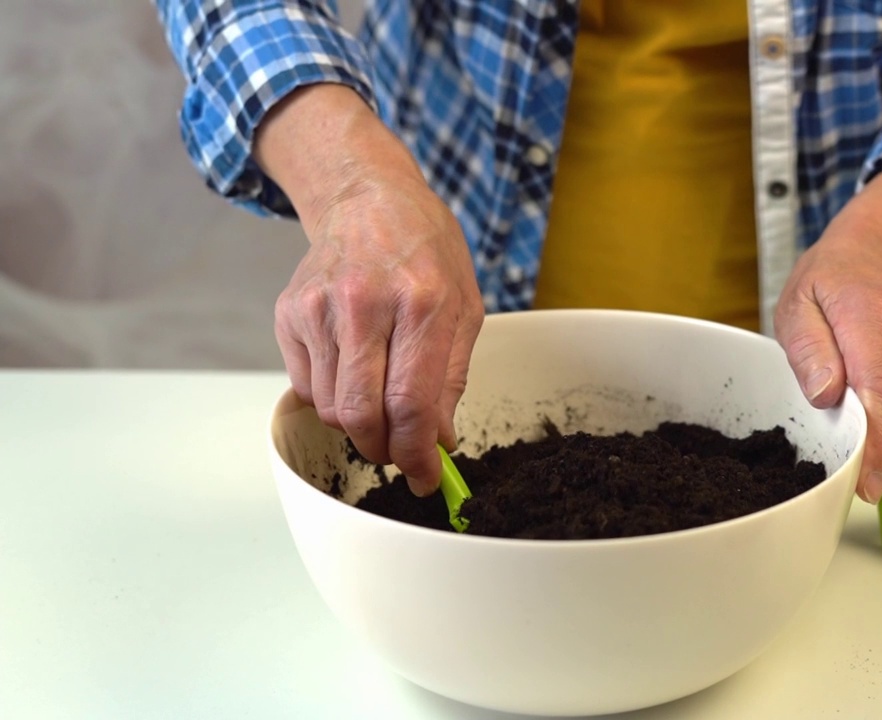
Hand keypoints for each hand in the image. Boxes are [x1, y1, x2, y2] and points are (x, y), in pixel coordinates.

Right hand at [255, 84, 483, 495]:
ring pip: (332, 409)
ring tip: (381, 401)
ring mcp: (320, 308)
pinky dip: (332, 397)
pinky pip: (308, 387)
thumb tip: (437, 443)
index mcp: (422, 302)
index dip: (417, 453)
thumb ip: (452, 378)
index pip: (413, 402)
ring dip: (358, 425)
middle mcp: (366, 304)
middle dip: (383, 449)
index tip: (424, 478)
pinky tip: (353, 367)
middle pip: (363, 414)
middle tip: (399, 451)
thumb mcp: (464, 306)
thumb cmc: (426, 252)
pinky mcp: (290, 313)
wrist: (368, 197)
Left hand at [774, 171, 881, 503]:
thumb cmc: (834, 279)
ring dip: (856, 414)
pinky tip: (858, 377)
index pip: (878, 391)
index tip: (866, 485)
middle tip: (821, 431)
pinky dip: (871, 408)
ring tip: (838, 372)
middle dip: (851, 439)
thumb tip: (824, 395)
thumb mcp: (798, 302)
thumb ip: (809, 349)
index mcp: (870, 322)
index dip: (874, 444)